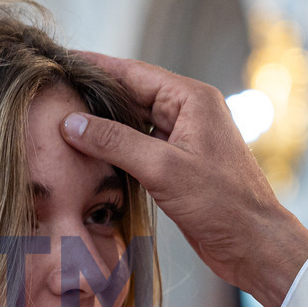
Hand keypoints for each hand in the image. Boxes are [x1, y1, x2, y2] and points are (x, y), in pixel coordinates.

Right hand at [60, 53, 307, 306]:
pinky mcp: (178, 165)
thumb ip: (115, 142)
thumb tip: (72, 123)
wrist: (253, 244)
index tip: (61, 61)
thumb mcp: (162, 169)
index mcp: (192, 99)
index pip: (133, 72)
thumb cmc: (221, 205)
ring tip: (63, 120)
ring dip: (103, 124)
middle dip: (94, 95)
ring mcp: (184, 139)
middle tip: (54, 93)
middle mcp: (189, 112)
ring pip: (133, 122)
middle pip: (131, 94)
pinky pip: (140, 147)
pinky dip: (115, 148)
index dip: (95, 66)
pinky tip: (90, 152)